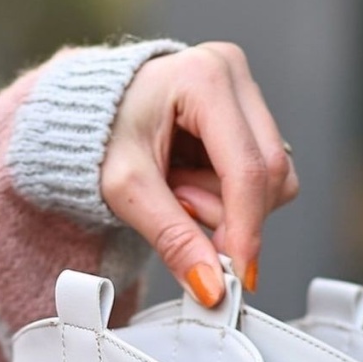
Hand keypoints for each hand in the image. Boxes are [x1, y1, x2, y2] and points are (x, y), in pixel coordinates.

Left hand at [102, 42, 298, 306]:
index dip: (246, 230)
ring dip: (229, 207)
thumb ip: (172, 238)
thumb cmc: (98, 135)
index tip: (238, 275)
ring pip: (275, 180)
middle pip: (271, 174)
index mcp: (202, 78)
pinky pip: (265, 177)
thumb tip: (211, 286)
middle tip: (180, 209)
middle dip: (232, 216)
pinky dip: (232, 197)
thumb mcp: (127, 190)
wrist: (88, 115)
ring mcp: (244, 92)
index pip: (247, 169)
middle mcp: (232, 75)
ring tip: (179, 190)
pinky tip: (193, 183)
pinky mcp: (249, 116)